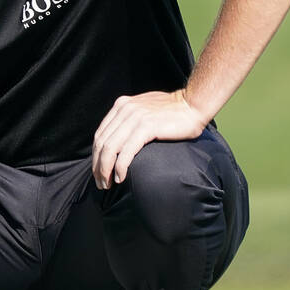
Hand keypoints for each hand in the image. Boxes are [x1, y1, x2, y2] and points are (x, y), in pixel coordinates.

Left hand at [91, 90, 205, 189]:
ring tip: (107, 184)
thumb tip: (119, 139)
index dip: (96, 156)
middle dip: (98, 166)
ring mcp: (135, 117)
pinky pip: (126, 151)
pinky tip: (120, 178)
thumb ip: (130, 119)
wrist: (193, 105)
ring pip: (110, 148)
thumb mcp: (144, 110)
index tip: (98, 172)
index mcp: (121, 105)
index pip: (100, 134)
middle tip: (100, 183)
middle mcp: (124, 109)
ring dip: (105, 170)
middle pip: (101, 143)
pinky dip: (120, 167)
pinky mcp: (146, 127)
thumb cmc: (173, 112)